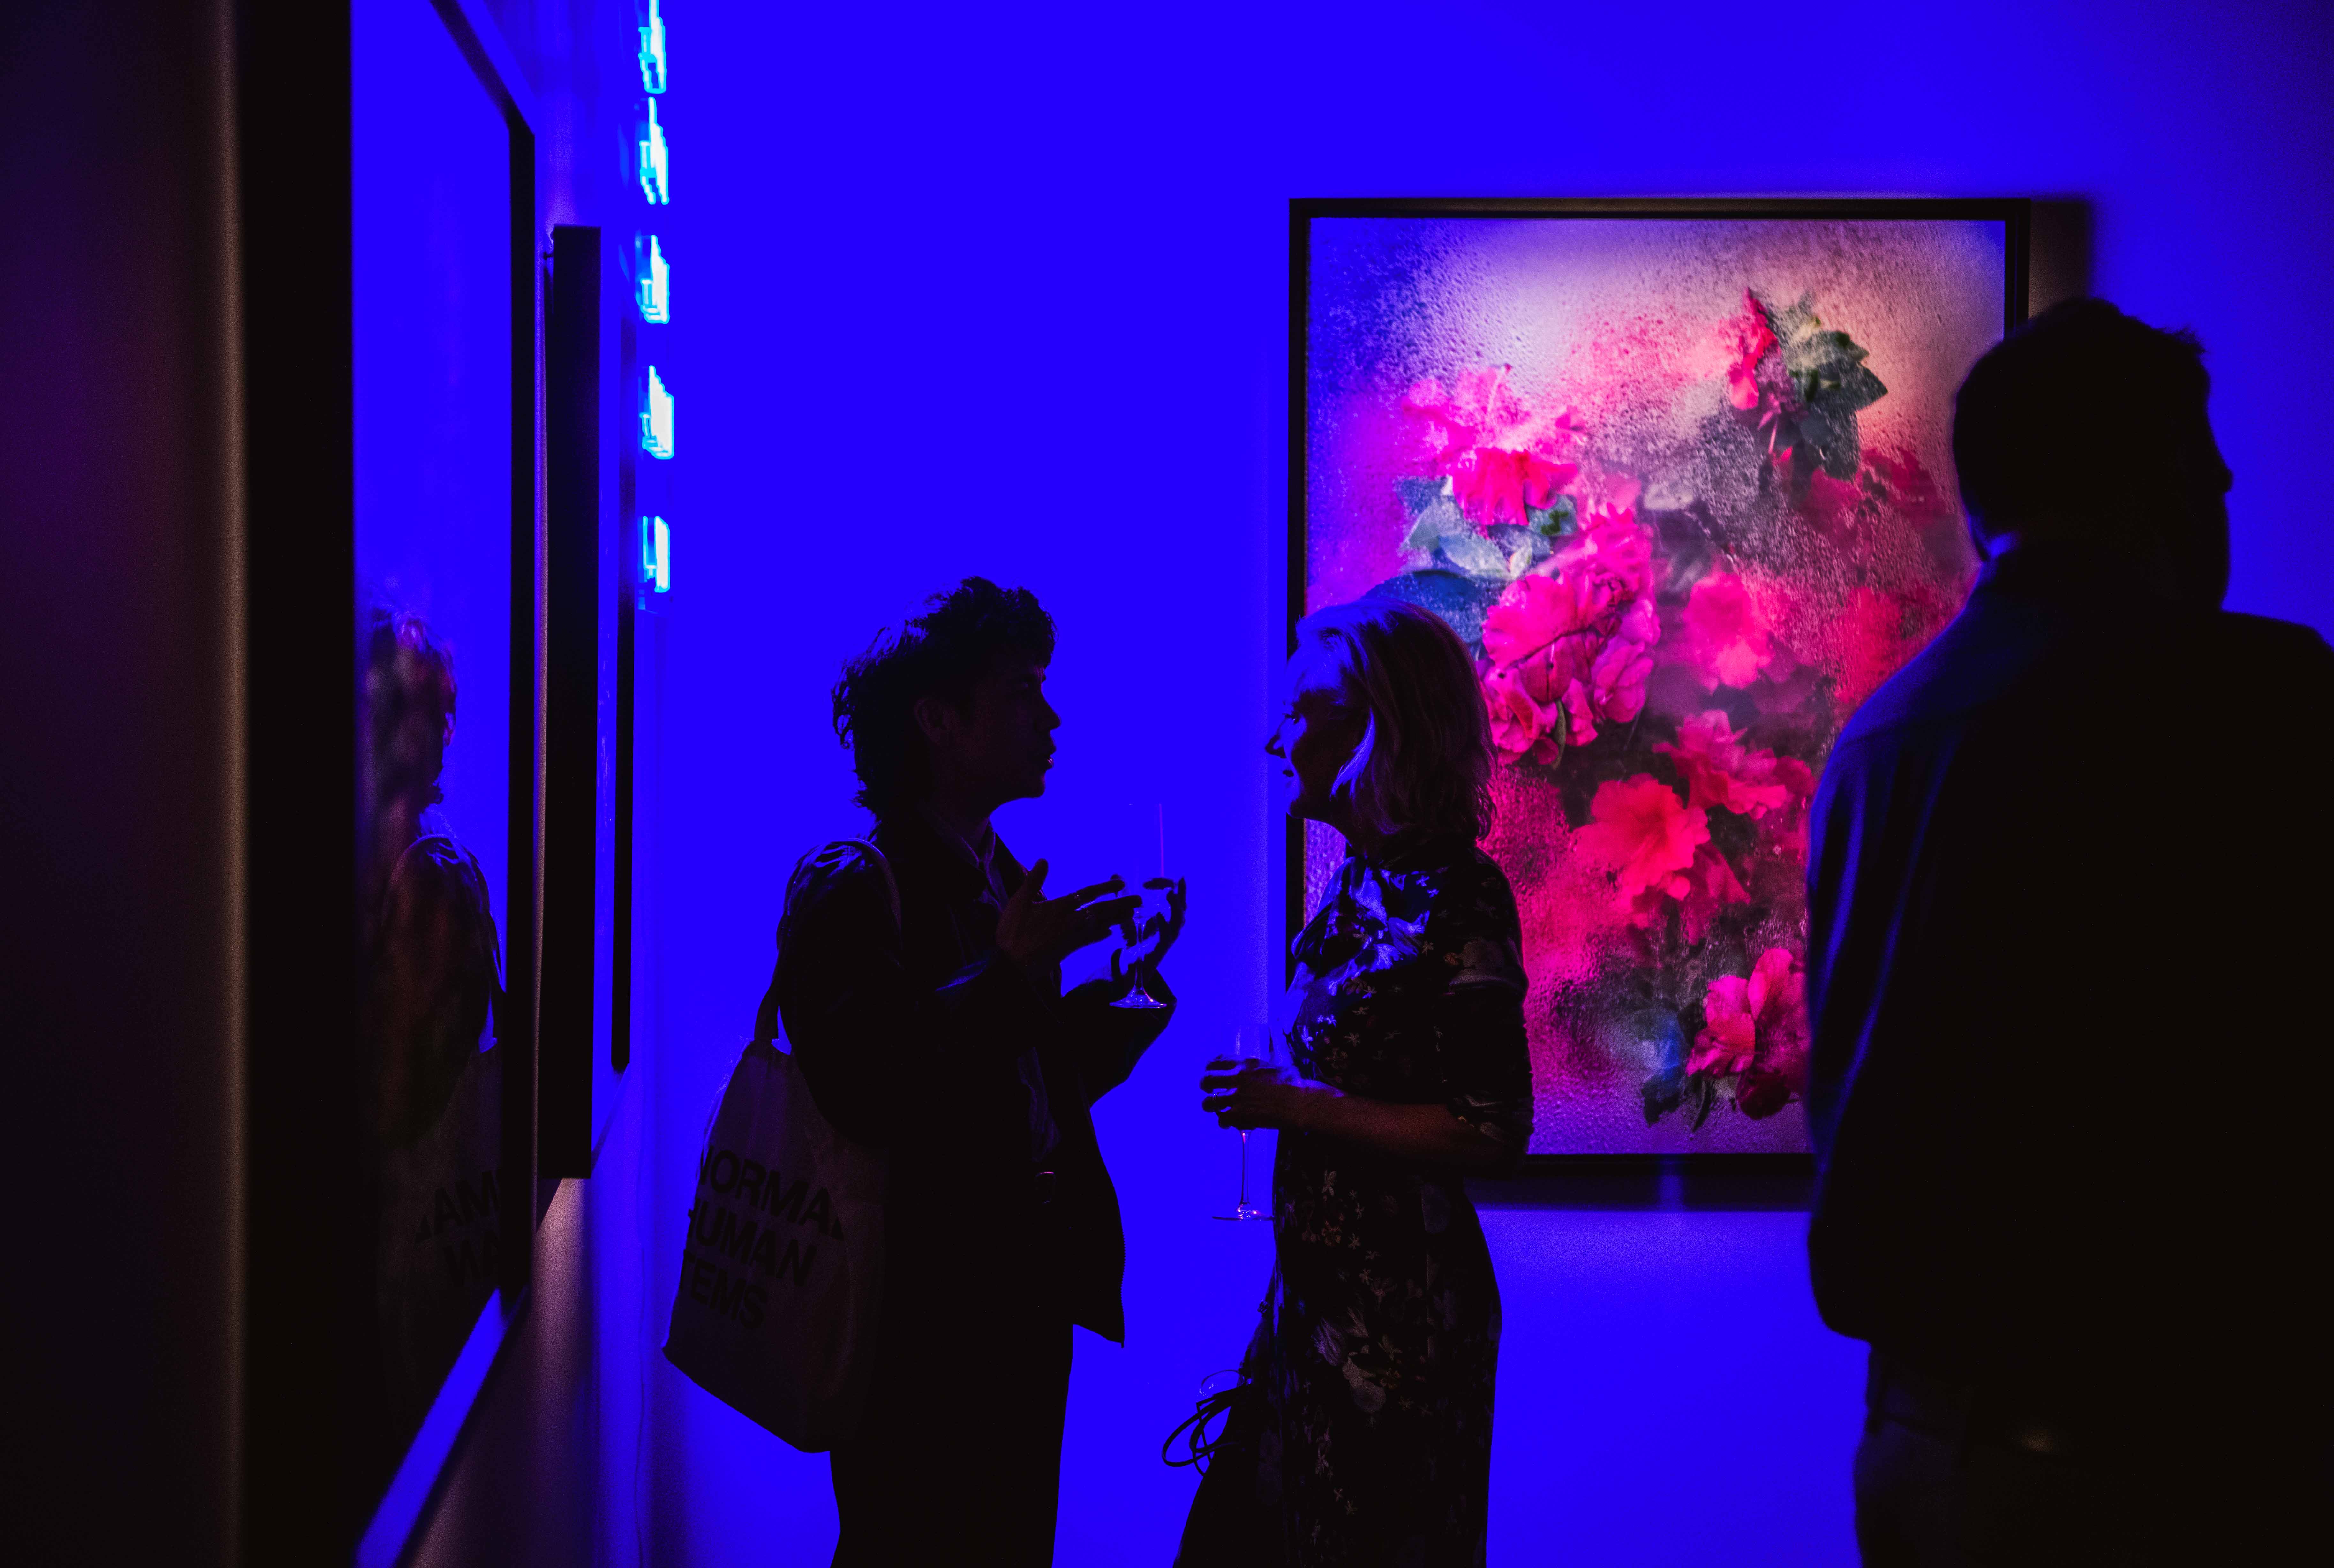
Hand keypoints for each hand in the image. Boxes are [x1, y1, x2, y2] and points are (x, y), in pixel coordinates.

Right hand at [996, 860, 1139, 968]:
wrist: (1012, 964)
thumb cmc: (1012, 932)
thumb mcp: (1019, 902)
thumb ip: (1033, 881)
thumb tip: (1044, 860)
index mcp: (1059, 907)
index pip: (1088, 894)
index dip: (1105, 888)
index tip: (1121, 884)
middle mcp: (1070, 921)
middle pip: (1101, 910)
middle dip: (1120, 904)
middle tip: (1139, 900)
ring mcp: (1071, 937)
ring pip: (1099, 925)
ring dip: (1116, 919)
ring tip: (1131, 914)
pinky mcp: (1068, 950)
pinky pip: (1089, 940)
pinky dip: (1099, 935)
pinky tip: (1109, 933)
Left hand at [1114, 876, 1188, 973]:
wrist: (1130, 961)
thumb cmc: (1133, 935)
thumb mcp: (1127, 911)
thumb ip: (1122, 893)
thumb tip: (1115, 873)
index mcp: (1167, 911)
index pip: (1173, 891)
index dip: (1163, 882)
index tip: (1146, 880)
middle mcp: (1171, 922)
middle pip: (1182, 903)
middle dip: (1179, 889)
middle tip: (1178, 878)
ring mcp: (1169, 934)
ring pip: (1179, 918)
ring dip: (1175, 904)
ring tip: (1169, 892)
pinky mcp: (1162, 946)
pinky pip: (1167, 934)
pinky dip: (1164, 924)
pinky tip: (1158, 914)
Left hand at [1199, 1057, 1330, 1130]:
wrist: (1299, 1101)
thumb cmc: (1292, 1083)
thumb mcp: (1273, 1065)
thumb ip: (1260, 1065)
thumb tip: (1262, 1062)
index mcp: (1245, 1064)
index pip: (1218, 1060)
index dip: (1210, 1066)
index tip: (1210, 1070)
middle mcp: (1237, 1078)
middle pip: (1208, 1079)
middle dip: (1204, 1085)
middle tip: (1207, 1089)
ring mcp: (1236, 1097)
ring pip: (1209, 1102)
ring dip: (1209, 1105)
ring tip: (1212, 1108)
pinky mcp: (1239, 1114)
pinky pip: (1221, 1119)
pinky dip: (1223, 1122)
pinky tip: (1227, 1123)